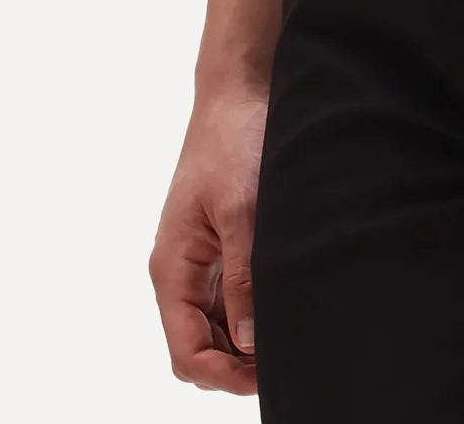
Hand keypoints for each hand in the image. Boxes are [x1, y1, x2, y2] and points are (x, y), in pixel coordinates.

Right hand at [148, 80, 268, 394]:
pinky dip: (253, 310)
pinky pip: (232, 296)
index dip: (223, 375)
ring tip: (289, 332)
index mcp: (173, 267)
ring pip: (218, 326)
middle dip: (236, 364)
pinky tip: (283, 303)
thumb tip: (249, 341)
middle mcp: (183, 271)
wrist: (240, 89)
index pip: (187, 351)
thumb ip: (244, 277)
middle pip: (200, 346)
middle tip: (284, 358)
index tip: (264, 375)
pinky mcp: (224, 244)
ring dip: (246, 339)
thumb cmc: (234, 138)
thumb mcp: (242, 209)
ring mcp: (203, 259)